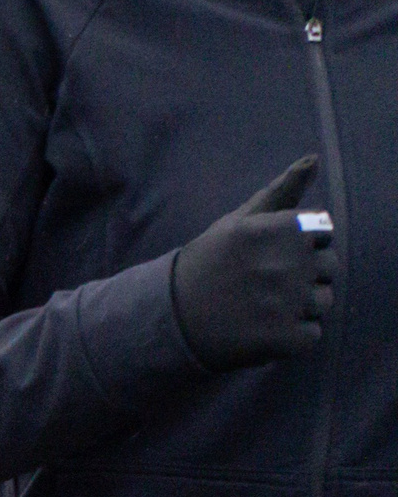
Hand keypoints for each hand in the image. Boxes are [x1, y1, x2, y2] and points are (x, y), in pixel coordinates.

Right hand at [172, 157, 337, 370]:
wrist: (167, 318)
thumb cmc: (206, 265)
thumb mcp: (238, 222)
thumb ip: (281, 191)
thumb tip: (314, 158)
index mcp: (277, 230)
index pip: (323, 234)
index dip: (300, 246)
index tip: (268, 257)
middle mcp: (283, 263)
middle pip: (329, 268)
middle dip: (303, 277)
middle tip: (261, 287)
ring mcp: (283, 303)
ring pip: (323, 302)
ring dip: (299, 309)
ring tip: (261, 310)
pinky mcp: (280, 338)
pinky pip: (311, 336)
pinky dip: (292, 339)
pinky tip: (262, 333)